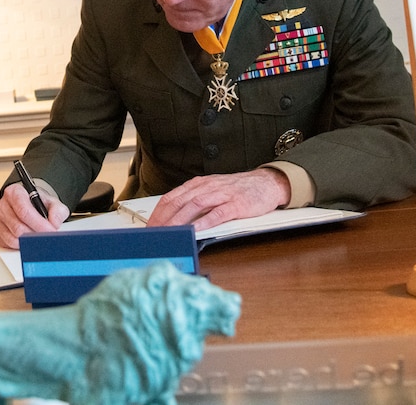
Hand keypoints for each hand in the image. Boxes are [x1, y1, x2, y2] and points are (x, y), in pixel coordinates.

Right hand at [0, 181, 68, 249]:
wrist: (27, 205)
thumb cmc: (36, 203)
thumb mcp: (52, 203)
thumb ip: (57, 211)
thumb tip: (54, 222)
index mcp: (14, 192)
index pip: (24, 211)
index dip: (38, 224)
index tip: (50, 231)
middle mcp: (1, 205)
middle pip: (18, 227)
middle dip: (34, 235)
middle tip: (46, 238)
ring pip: (12, 238)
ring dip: (27, 242)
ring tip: (36, 238)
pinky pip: (6, 244)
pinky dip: (18, 245)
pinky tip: (25, 239)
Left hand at [147, 168, 290, 231]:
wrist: (266, 183)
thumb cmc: (237, 190)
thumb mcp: (212, 191)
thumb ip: (195, 201)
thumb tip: (174, 218)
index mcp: (198, 184)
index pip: (171, 197)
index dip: (158, 213)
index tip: (149, 226)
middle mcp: (207, 187)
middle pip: (179, 202)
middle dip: (164, 219)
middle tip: (154, 233)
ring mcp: (221, 195)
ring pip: (195, 206)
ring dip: (179, 220)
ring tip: (169, 233)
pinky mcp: (236, 204)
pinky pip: (217, 213)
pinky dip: (204, 222)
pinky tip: (196, 230)